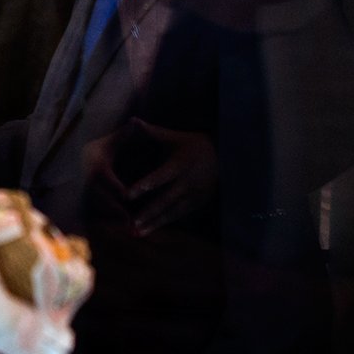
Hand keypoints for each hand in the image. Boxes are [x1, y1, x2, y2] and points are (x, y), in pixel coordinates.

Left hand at [121, 119, 215, 236]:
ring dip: (154, 224)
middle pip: (165, 200)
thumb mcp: (175, 137)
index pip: (159, 178)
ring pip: (172, 212)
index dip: (143, 187)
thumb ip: (153, 132)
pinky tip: (150, 231)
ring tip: (136, 233)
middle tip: (130, 224)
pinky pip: (179, 215)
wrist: (227, 156)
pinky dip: (164, 223)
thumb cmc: (194, 144)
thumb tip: (133, 120)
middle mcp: (188, 182)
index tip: (126, 196)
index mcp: (180, 164)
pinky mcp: (199, 203)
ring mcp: (196, 195)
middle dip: (148, 213)